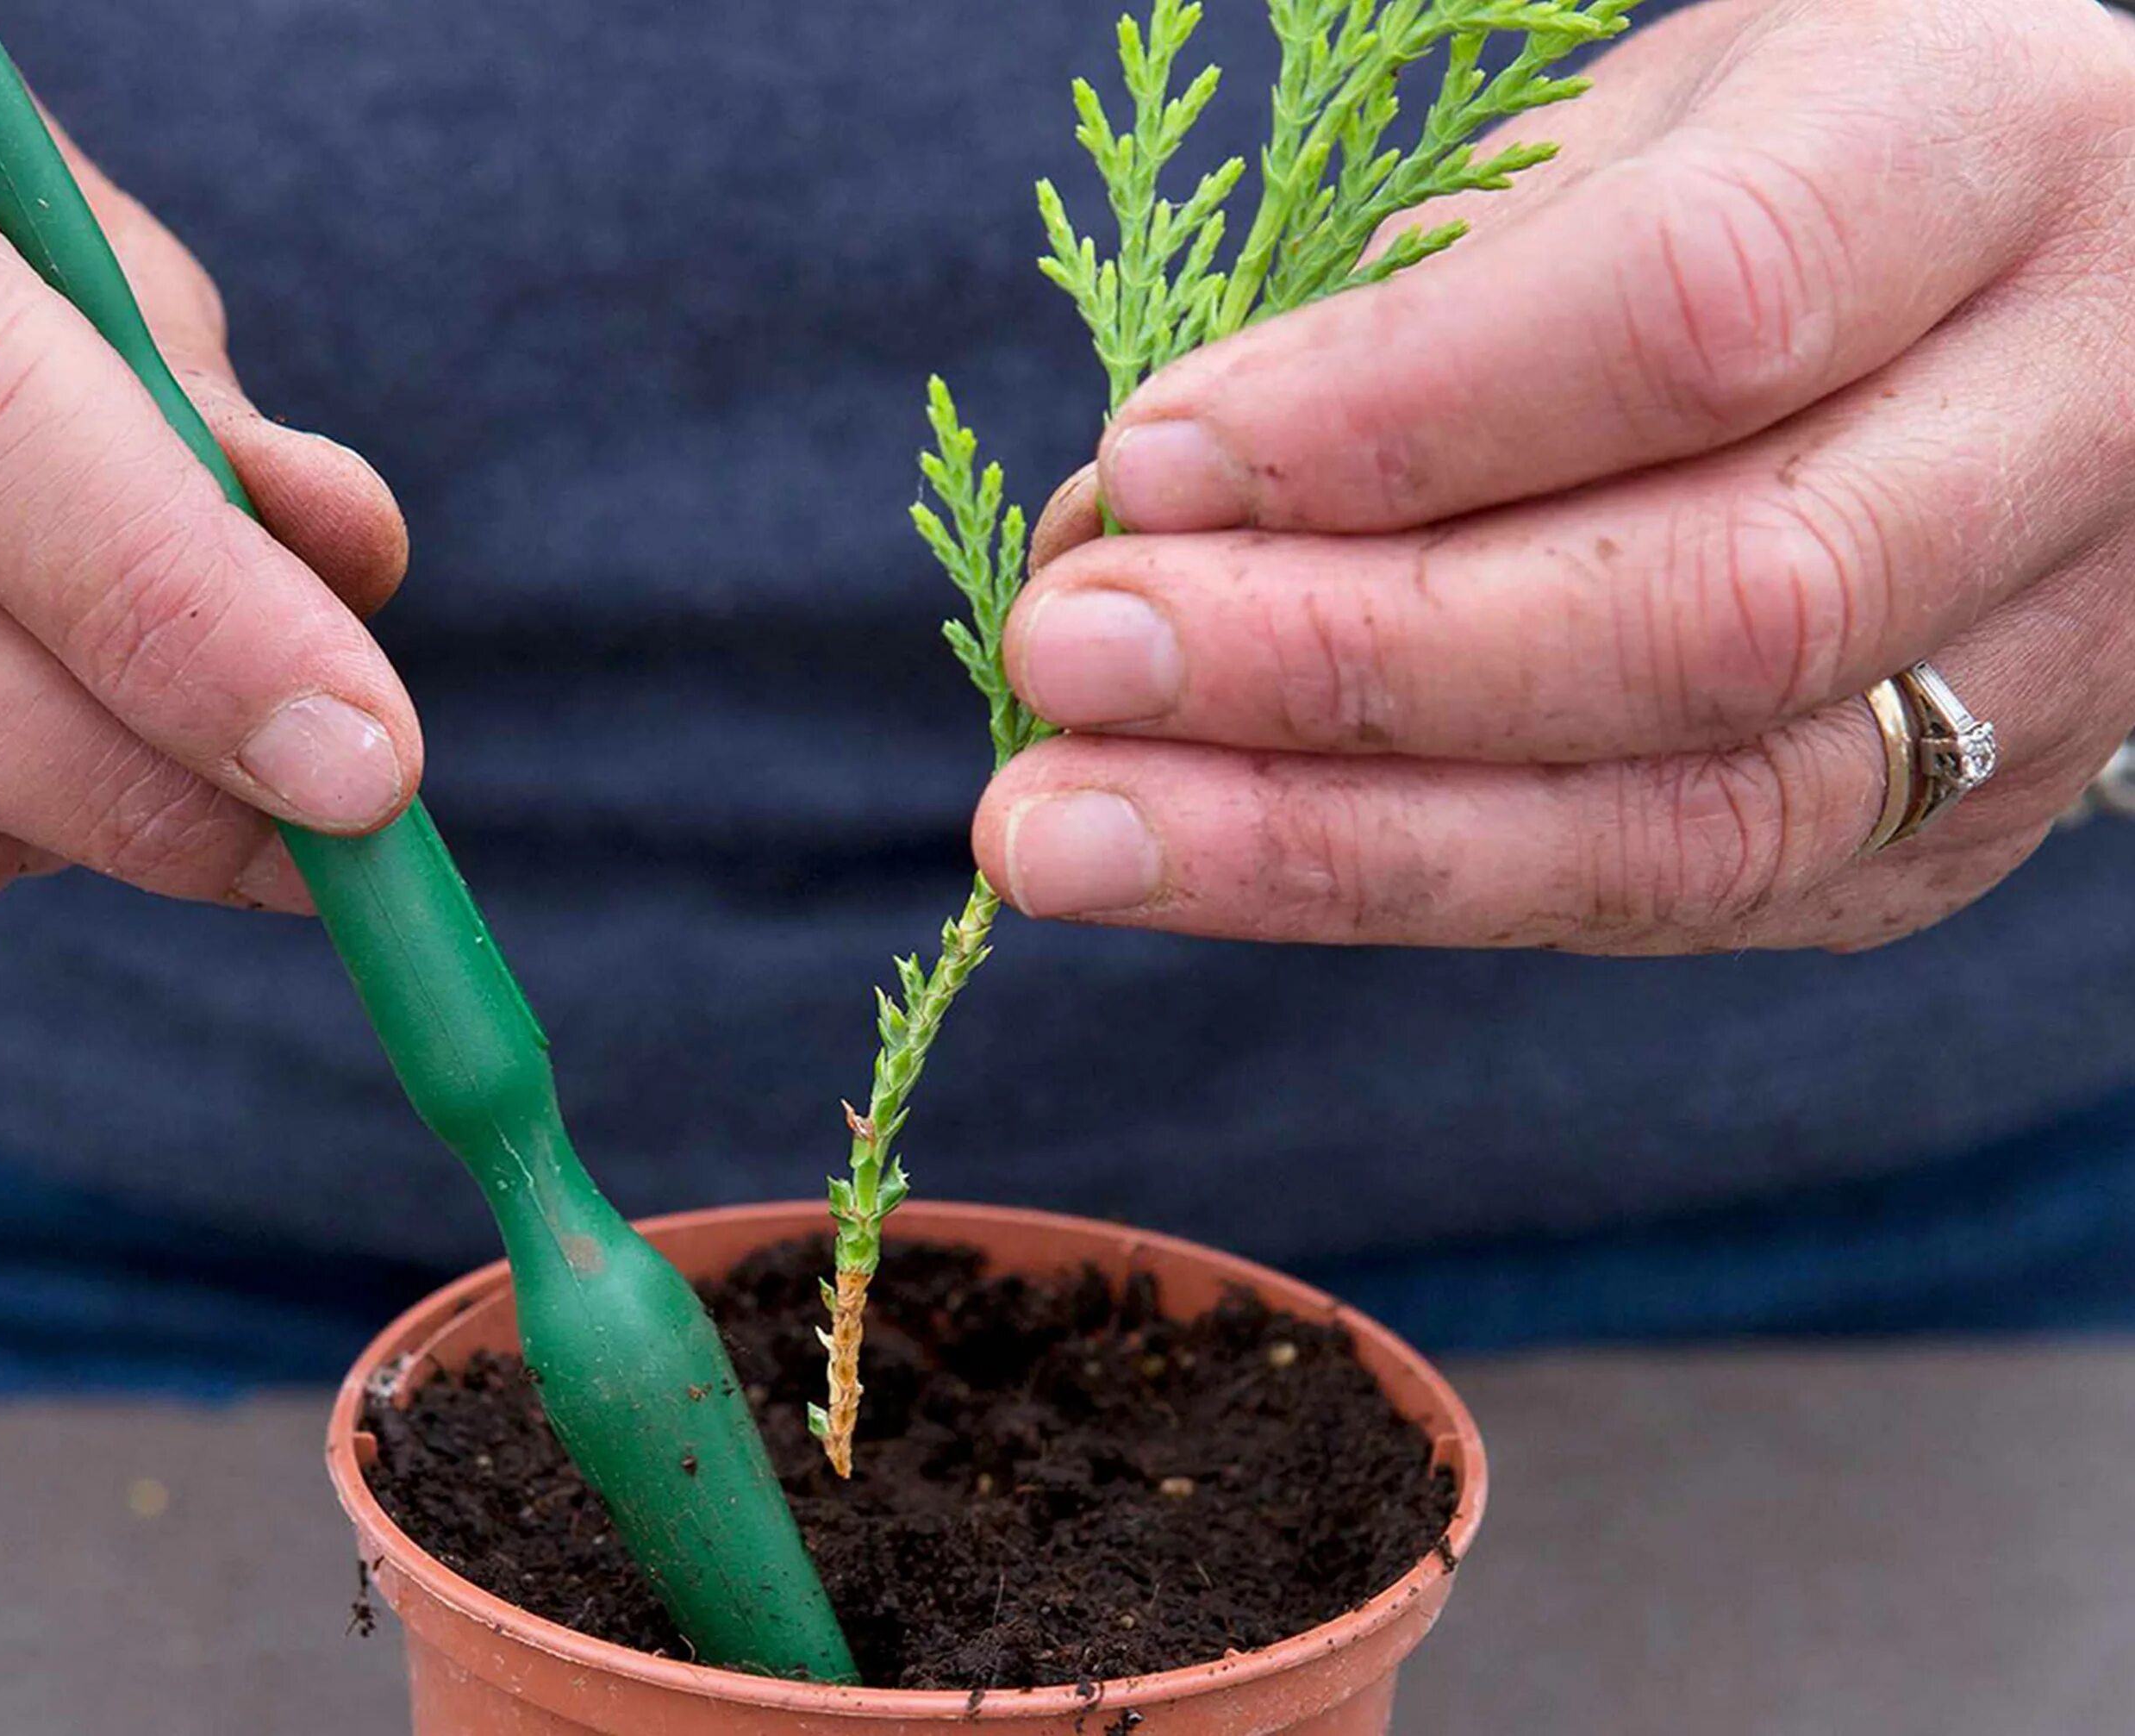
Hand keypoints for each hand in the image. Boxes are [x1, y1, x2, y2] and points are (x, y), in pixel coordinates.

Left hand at [976, 0, 2134, 954]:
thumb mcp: (1635, 134)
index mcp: (1993, 158)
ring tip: (1070, 837)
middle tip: (1062, 668)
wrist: (2068, 309)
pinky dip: (1412, 889)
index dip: (1398, 414)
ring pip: (1687, 818)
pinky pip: (1668, 898)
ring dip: (1330, 848)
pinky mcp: (1951, 831)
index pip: (1697, 310)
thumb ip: (1419, 305)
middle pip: (1704, 609)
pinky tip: (1218, 863)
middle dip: (1337, 666)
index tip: (1149, 465)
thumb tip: (1126, 510)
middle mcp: (2073, 430)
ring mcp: (2040, 668)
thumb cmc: (1792, 171)